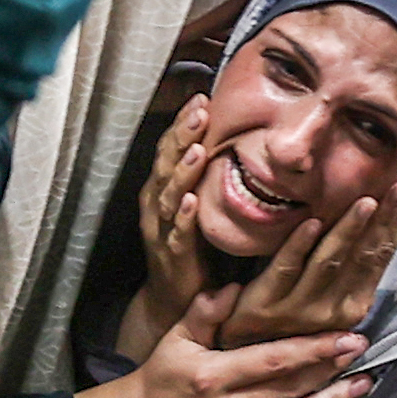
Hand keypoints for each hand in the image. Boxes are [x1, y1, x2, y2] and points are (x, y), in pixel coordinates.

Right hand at [81, 287, 371, 397]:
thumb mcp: (176, 338)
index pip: (273, 360)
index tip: (346, 337)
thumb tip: (236, 289)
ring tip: (361, 387)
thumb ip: (205, 313)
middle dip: (331, 370)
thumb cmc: (162, 376)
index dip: (314, 349)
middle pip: (290, 389)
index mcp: (210, 376)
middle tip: (361, 352)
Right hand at [118, 95, 212, 359]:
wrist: (174, 301)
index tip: (202, 97)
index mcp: (165, 190)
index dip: (184, 123)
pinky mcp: (172, 257)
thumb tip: (238, 143)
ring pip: (168, 194)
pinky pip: (176, 234)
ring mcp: (162, 230)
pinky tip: (189, 202)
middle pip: (166, 163)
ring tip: (195, 148)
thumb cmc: (192, 250)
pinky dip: (182, 217)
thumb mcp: (200, 207)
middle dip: (182, 135)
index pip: (173, 149)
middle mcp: (157, 205)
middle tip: (199, 109)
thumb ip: (211, 179)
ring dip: (181, 171)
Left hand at [220, 180, 396, 347]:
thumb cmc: (285, 326)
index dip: (393, 224)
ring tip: (366, 201)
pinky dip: (299, 245)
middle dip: (383, 221)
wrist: (239, 359)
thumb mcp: (325, 304)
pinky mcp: (264, 305)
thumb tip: (374, 229)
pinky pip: (285, 268)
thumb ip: (346, 271)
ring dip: (349, 230)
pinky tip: (312, 221)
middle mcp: (332, 312)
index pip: (378, 258)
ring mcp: (298, 309)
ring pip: (329, 261)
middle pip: (362, 256)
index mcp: (351, 308)